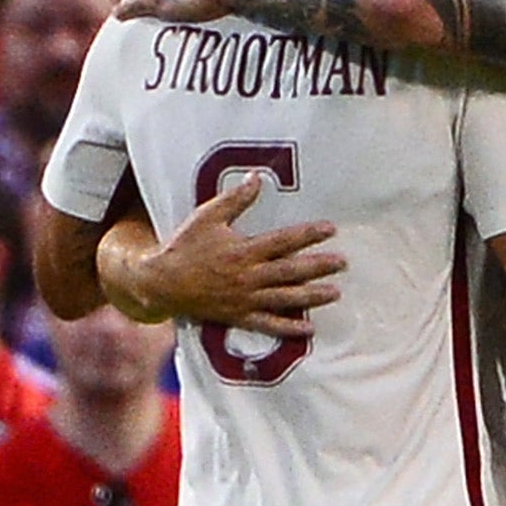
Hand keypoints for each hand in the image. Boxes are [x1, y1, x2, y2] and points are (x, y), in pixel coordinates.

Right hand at [110, 175, 344, 336]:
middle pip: (290, 271)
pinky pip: (268, 324)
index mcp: (243, 251)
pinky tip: (309, 329)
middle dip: (319, 267)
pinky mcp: (239, 316)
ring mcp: (245, 299)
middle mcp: (248, 276)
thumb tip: (257, 177)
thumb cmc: (185, 246)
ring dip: (312, 296)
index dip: (308, 235)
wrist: (162, 284)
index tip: (331, 229)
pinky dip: (289, 328)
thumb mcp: (207, 217)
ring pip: (285, 298)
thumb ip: (235, 200)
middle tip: (343, 263)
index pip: (283, 241)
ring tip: (335, 293)